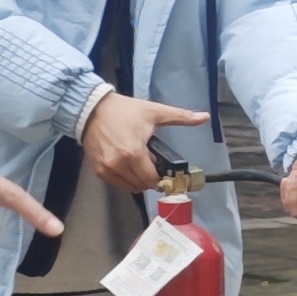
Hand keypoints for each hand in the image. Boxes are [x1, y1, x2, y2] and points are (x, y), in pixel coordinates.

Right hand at [80, 91, 213, 192]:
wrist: (92, 108)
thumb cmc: (124, 111)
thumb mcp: (154, 112)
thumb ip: (181, 117)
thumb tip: (204, 117)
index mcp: (133, 153)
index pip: (152, 180)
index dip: (162, 177)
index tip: (165, 171)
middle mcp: (118, 165)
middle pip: (142, 185)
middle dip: (151, 177)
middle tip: (152, 163)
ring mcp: (106, 169)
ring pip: (129, 187)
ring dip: (138, 179)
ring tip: (139, 162)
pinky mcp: (97, 170)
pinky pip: (116, 183)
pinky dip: (124, 178)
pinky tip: (126, 164)